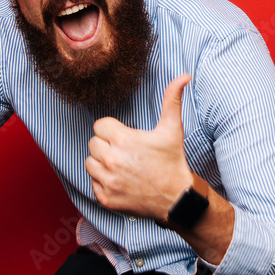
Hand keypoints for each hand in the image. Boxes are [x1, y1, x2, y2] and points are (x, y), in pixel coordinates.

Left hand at [86, 74, 193, 222]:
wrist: (176, 198)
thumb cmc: (172, 162)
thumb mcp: (172, 129)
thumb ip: (172, 99)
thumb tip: (184, 76)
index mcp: (123, 140)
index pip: (99, 126)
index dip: (112, 130)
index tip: (125, 137)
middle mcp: (111, 160)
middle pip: (93, 143)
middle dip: (106, 145)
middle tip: (125, 152)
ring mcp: (107, 181)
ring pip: (89, 163)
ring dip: (101, 163)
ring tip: (121, 166)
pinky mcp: (106, 198)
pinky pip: (93, 182)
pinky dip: (103, 182)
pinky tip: (120, 180)